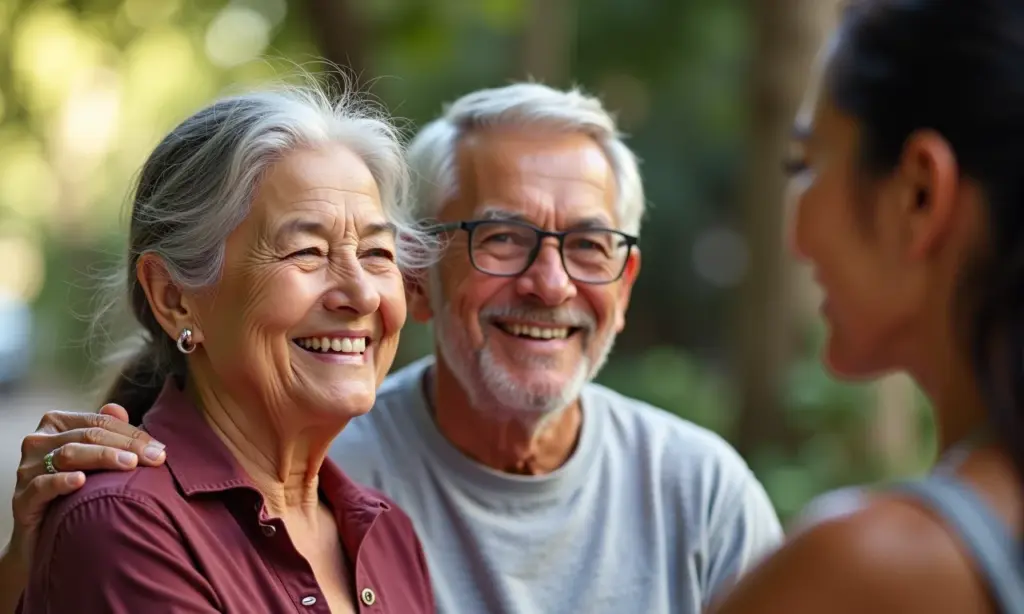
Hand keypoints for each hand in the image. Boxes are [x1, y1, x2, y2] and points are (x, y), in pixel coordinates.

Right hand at [7, 404, 166, 567]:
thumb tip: (117, 409)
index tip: (160, 449)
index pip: (100, 422)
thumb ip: (105, 432)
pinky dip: (63, 481)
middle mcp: (38, 442)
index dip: (132, 434)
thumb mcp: (94, 460)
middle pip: (88, 435)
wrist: (46, 537)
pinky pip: (42, 485)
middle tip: (155, 458)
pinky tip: (82, 482)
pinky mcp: (22, 499)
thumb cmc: (76, 492)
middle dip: (126, 445)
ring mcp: (27, 470)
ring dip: (103, 457)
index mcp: (56, 425)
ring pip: (68, 454)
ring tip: (131, 465)